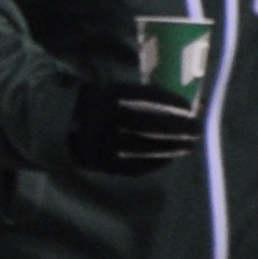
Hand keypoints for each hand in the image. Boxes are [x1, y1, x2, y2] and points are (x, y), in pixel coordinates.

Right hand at [70, 82, 199, 175]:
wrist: (60, 129)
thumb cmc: (99, 107)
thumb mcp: (111, 93)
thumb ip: (139, 97)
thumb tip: (183, 97)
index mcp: (103, 98)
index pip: (142, 98)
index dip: (168, 102)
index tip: (189, 106)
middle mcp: (101, 121)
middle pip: (146, 125)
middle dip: (176, 127)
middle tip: (197, 128)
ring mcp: (101, 145)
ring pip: (143, 147)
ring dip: (171, 146)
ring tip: (190, 143)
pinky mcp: (102, 164)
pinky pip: (134, 165)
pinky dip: (156, 161)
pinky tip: (171, 156)